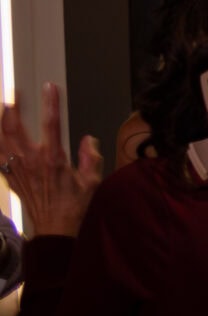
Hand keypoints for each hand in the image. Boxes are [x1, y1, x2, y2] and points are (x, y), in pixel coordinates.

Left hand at [0, 84, 103, 237]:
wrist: (54, 228)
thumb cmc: (73, 206)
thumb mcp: (92, 181)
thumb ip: (90, 157)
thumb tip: (88, 140)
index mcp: (52, 158)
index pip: (50, 123)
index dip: (50, 103)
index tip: (50, 87)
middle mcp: (30, 160)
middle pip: (14, 127)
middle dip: (12, 107)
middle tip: (13, 94)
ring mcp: (17, 168)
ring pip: (1, 138)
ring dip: (0, 122)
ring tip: (2, 109)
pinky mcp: (10, 176)